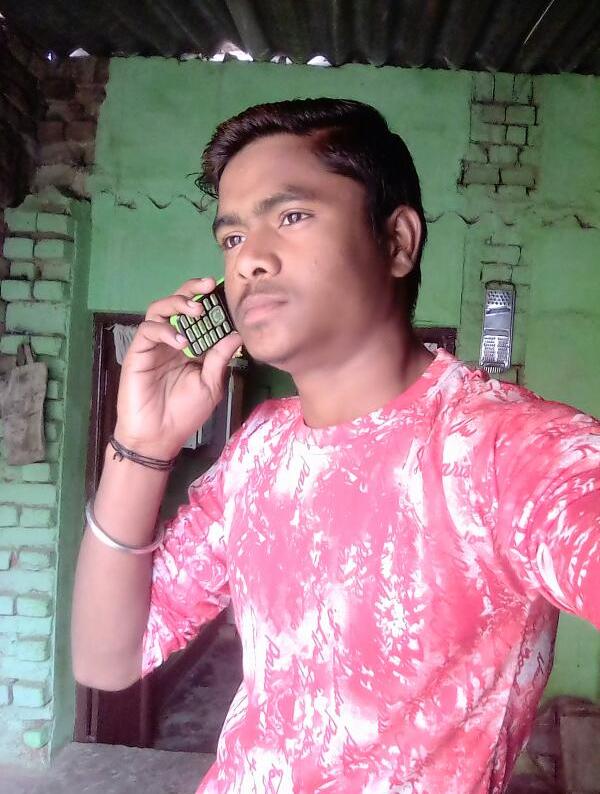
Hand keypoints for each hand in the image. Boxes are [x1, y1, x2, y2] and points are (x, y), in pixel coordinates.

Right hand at [114, 278, 241, 458]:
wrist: (158, 436)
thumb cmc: (184, 413)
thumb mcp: (210, 384)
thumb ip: (220, 358)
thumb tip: (237, 334)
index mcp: (191, 346)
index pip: (198, 315)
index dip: (209, 300)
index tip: (223, 290)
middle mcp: (171, 340)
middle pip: (177, 304)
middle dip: (192, 290)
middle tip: (208, 286)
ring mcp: (154, 344)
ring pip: (159, 309)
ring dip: (177, 304)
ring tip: (195, 310)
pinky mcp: (138, 352)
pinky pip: (148, 330)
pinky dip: (164, 330)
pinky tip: (180, 341)